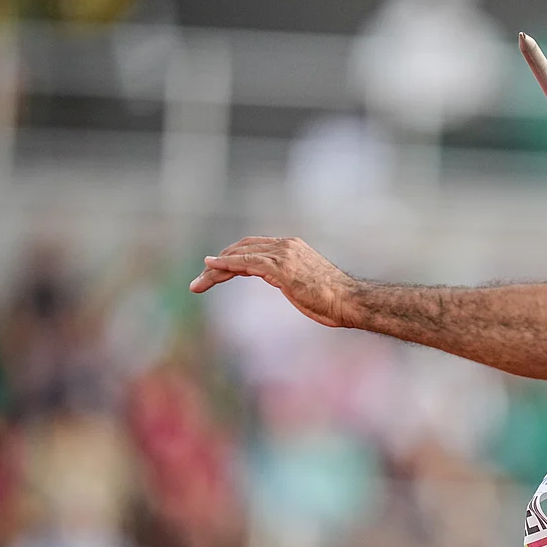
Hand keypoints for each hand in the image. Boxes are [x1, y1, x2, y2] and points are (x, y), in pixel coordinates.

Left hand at [189, 236, 354, 327]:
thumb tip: (284, 282)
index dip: (230, 258)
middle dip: (217, 264)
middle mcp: (285, 245)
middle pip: (241, 249)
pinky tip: (210, 268)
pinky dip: (225, 264)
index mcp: (291, 247)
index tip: (214, 272)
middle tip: (198, 282)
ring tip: (197, 284)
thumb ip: (290, 277)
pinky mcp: (281, 268)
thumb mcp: (305, 284)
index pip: (252, 248)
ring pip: (239, 256)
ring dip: (214, 270)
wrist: (349, 300)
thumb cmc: (332, 299)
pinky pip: (245, 262)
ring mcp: (283, 254)